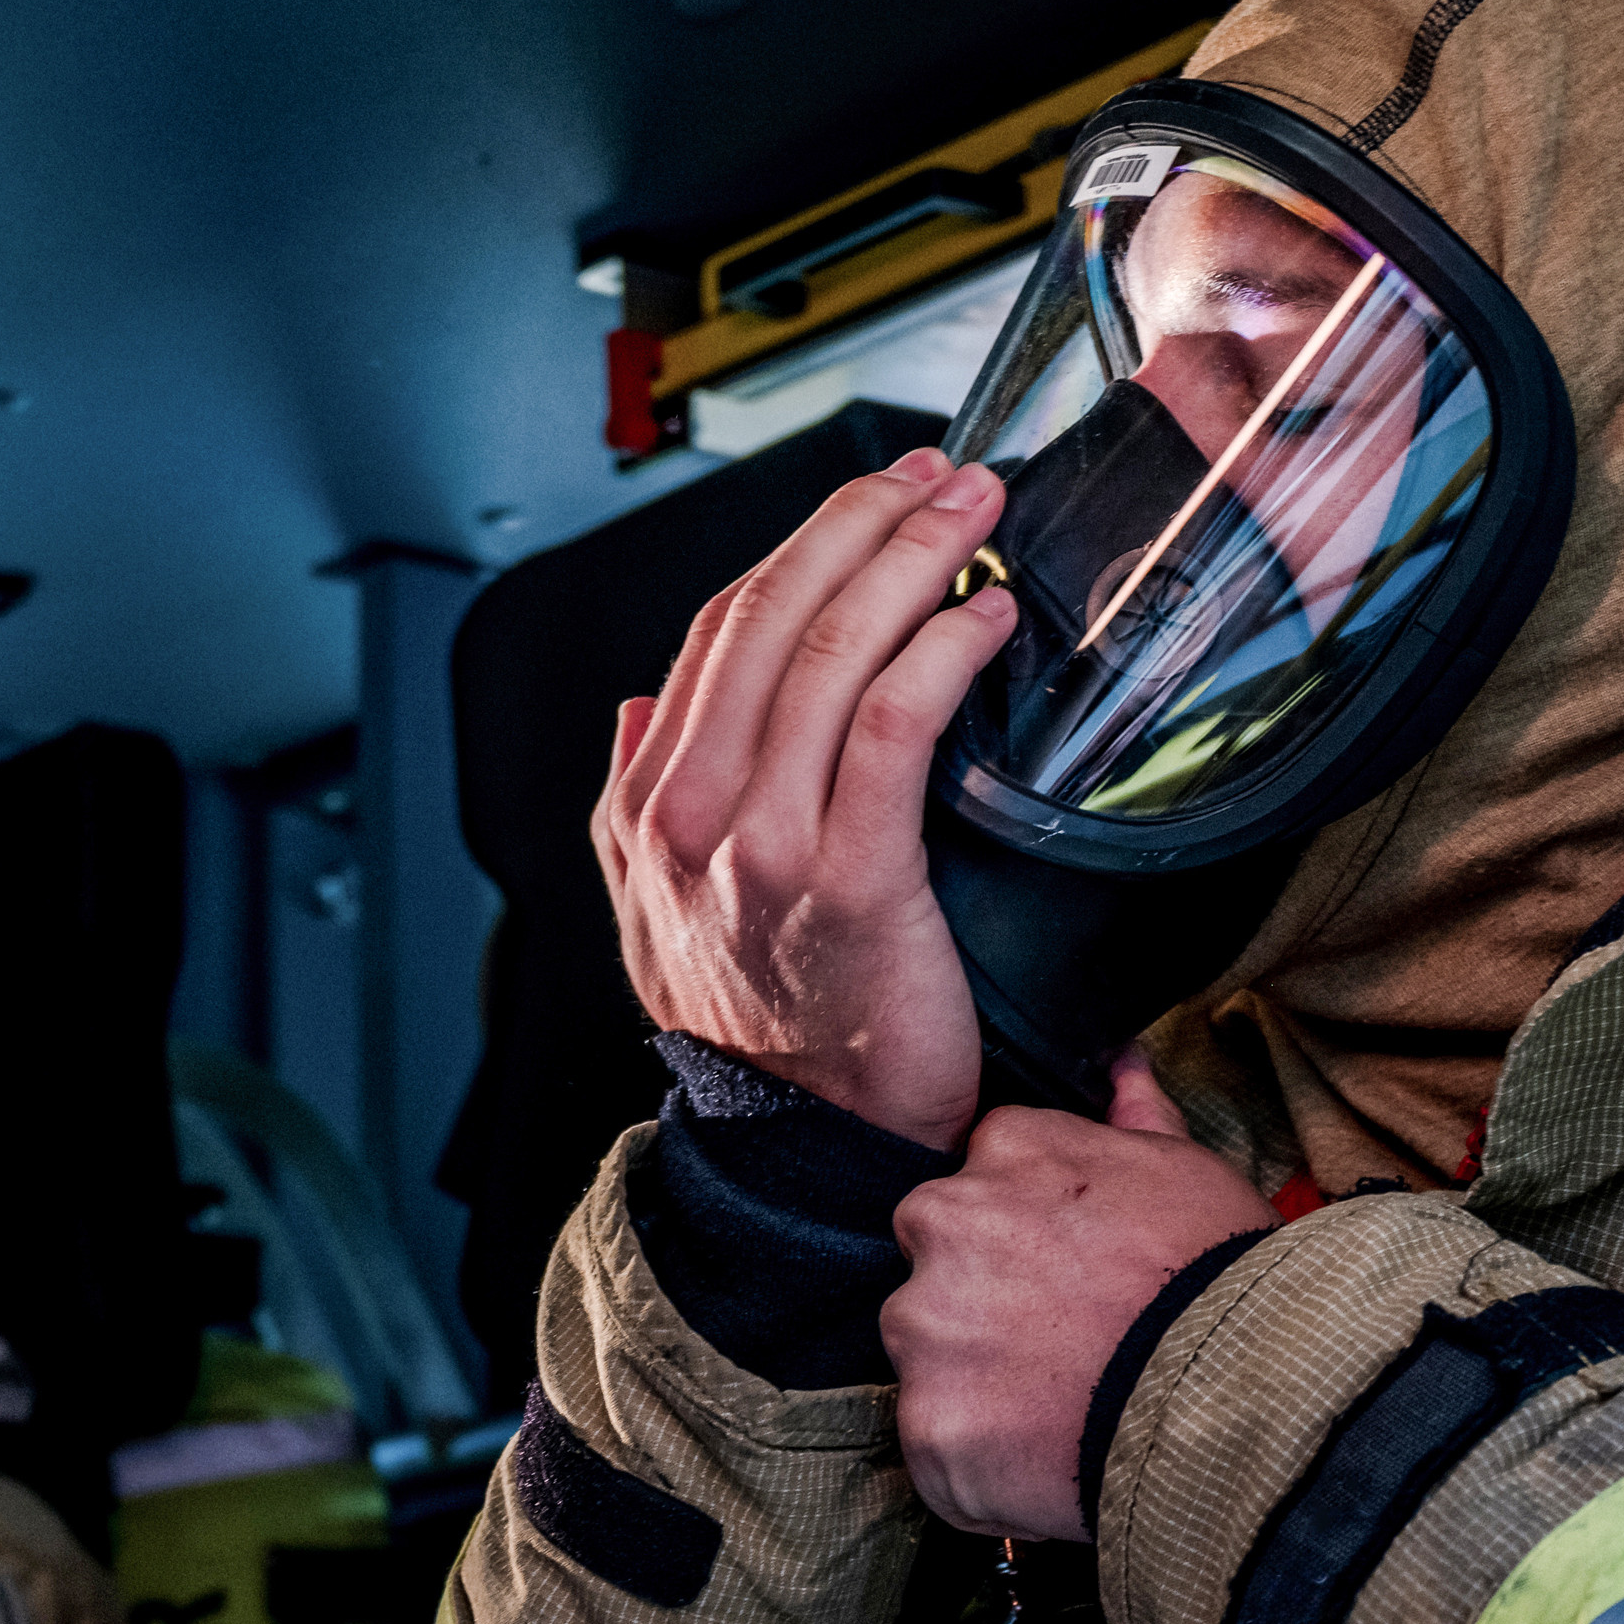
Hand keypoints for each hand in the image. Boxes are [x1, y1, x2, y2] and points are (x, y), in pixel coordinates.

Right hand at [594, 448, 1014, 1149]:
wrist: (803, 1150)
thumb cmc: (764, 1031)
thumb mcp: (655, 912)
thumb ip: (638, 800)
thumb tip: (639, 708)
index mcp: (647, 804)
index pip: (722, 629)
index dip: (806, 543)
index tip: (878, 496)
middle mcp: (691, 813)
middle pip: (777, 616)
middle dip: (866, 520)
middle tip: (942, 473)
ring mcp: (764, 845)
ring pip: (835, 653)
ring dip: (914, 559)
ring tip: (975, 514)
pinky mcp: (851, 881)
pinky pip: (895, 728)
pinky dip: (942, 651)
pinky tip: (985, 617)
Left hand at [883, 1054, 1275, 1539]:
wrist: (1240, 1392)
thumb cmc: (1222, 1274)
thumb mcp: (1190, 1171)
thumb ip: (1135, 1115)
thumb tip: (1122, 1061)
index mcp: (1003, 1149)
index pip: (977, 1185)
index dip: (1023, 1242)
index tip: (1067, 1278)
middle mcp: (943, 1223)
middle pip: (933, 1267)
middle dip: (979, 1305)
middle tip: (1061, 1348)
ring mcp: (927, 1329)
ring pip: (926, 1358)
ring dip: (974, 1385)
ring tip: (1061, 1411)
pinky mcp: (930, 1426)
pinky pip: (938, 1450)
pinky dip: (981, 1464)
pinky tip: (1047, 1463)